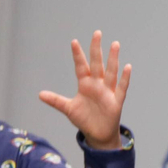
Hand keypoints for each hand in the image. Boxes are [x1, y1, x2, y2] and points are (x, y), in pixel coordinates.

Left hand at [39, 31, 130, 149]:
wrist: (98, 133)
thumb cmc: (85, 118)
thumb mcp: (68, 109)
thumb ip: (56, 100)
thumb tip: (40, 94)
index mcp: (85, 85)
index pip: (81, 67)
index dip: (78, 55)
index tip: (74, 42)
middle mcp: (97, 85)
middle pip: (97, 64)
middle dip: (96, 49)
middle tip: (96, 33)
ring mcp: (108, 92)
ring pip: (111, 72)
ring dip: (113, 59)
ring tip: (114, 44)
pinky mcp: (116, 101)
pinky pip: (121, 88)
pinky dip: (125, 78)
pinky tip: (127, 67)